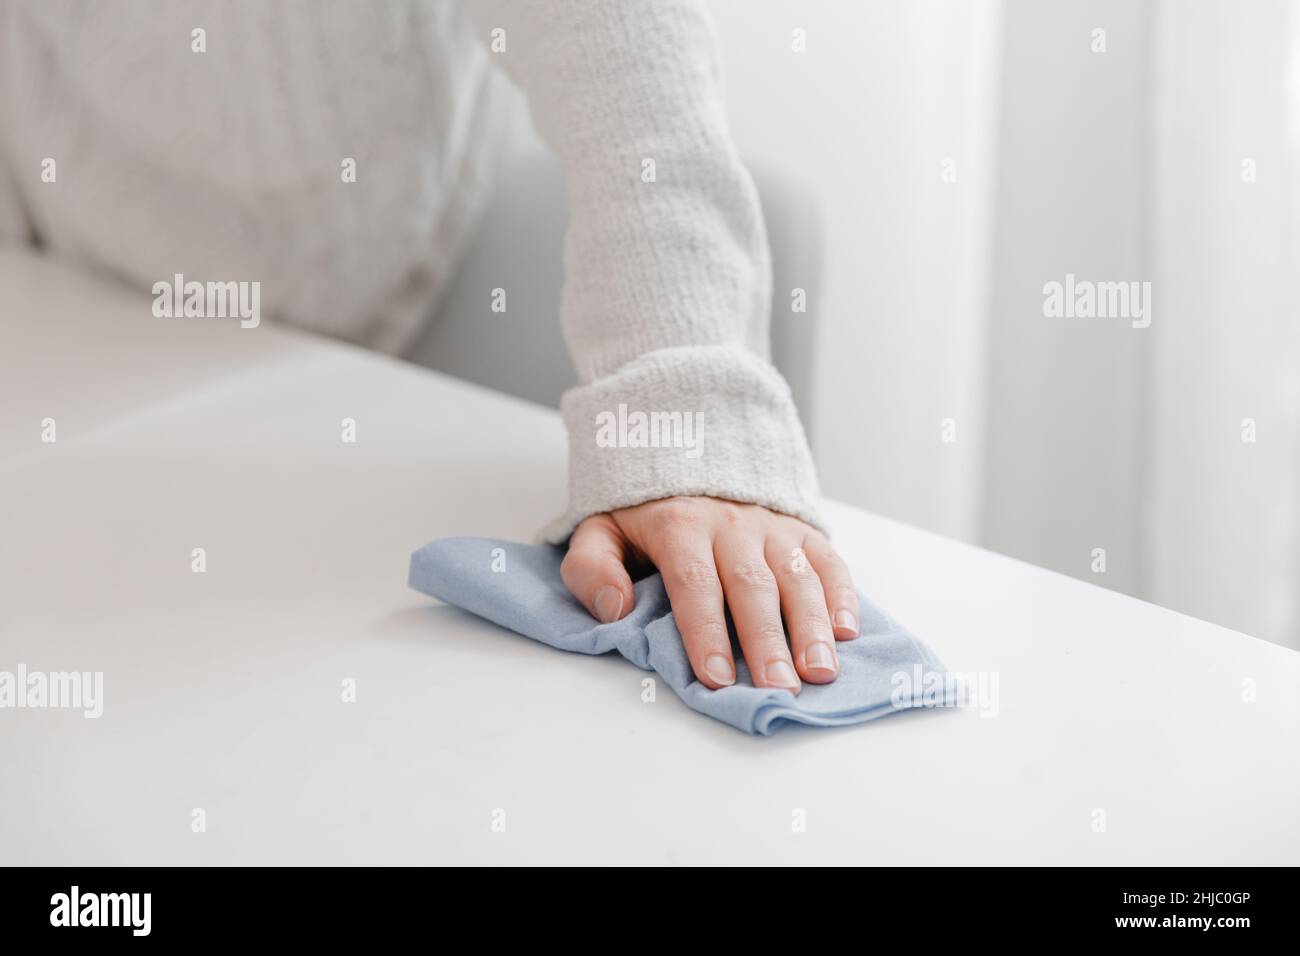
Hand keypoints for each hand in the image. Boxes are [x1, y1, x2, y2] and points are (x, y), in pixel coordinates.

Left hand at [561, 496, 859, 692]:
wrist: (685, 446)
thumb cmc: (642, 511)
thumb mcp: (599, 529)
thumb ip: (593, 568)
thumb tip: (615, 610)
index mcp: (680, 526)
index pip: (695, 583)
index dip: (706, 632)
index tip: (715, 677)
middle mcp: (732, 523)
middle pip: (753, 586)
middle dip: (767, 642)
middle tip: (778, 688)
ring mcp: (773, 525)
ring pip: (797, 577)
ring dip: (812, 626)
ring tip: (820, 671)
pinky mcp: (802, 528)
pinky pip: (829, 561)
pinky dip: (842, 596)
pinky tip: (847, 633)